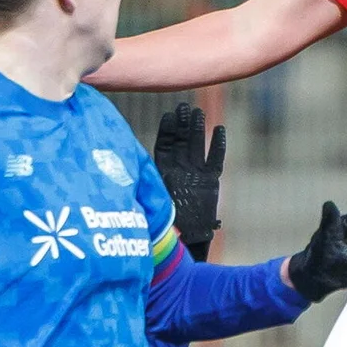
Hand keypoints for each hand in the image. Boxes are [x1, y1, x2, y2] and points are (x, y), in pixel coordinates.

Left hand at [152, 101, 225, 259]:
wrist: (185, 239)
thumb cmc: (164, 221)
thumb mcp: (151, 198)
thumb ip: (146, 183)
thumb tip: (127, 168)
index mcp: (164, 171)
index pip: (165, 145)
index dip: (167, 130)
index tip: (169, 115)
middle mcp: (180, 169)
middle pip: (182, 141)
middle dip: (183, 124)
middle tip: (185, 107)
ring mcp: (196, 174)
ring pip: (198, 147)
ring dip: (198, 130)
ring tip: (199, 113)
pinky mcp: (211, 182)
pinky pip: (216, 160)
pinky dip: (218, 146)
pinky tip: (219, 130)